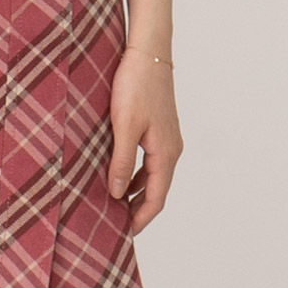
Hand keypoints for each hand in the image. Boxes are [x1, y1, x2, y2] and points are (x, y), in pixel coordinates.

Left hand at [107, 48, 181, 235]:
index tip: (124, 234)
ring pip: (154, 177)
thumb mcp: (124, 126)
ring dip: (137, 193)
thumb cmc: (135, 86)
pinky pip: (150, 162)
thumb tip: (117, 194)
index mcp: (165, 153)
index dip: (141, 219)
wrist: (148, 53)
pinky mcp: (160, 129)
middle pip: (157, 191)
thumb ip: (121, 162)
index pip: (156, 199)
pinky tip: (121, 176)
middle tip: (117, 226)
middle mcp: (172, 149)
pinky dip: (137, 175)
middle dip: (139, 211)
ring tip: (116, 206)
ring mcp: (168, 139)